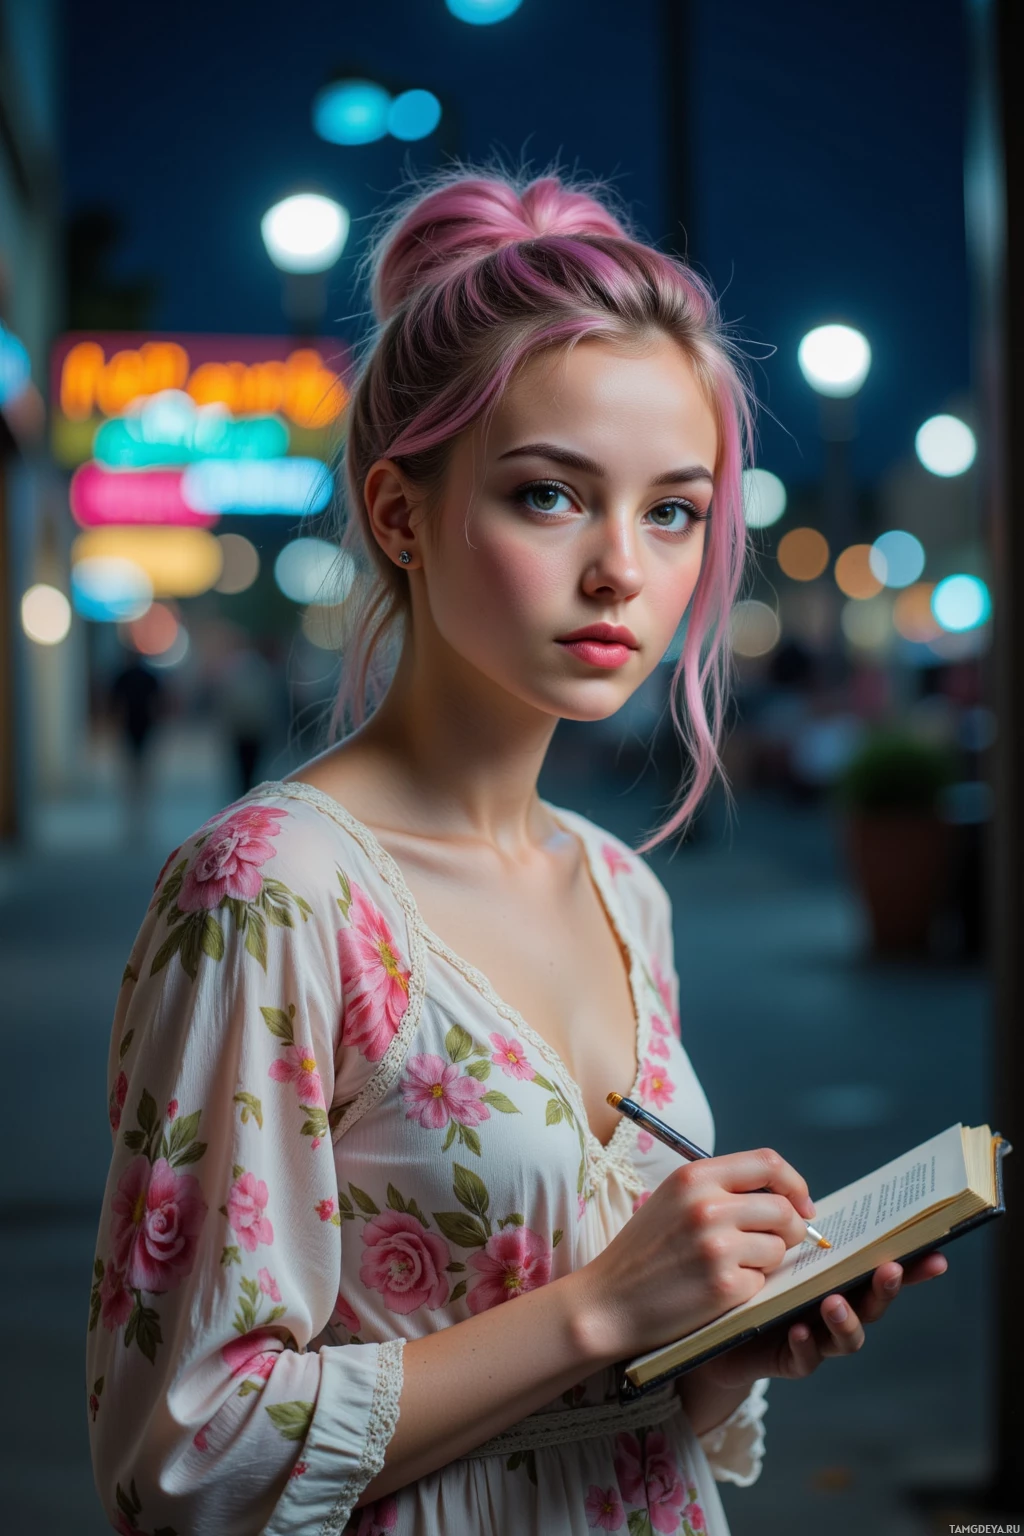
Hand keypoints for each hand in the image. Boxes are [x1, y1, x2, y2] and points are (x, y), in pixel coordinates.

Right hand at [581, 1147, 813, 1362]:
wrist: (608, 1302)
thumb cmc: (645, 1251)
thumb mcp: (674, 1200)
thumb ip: (722, 1190)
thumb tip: (784, 1197)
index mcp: (694, 1176)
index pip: (767, 1163)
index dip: (794, 1182)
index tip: (801, 1203)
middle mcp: (707, 1206)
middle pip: (783, 1208)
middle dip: (792, 1228)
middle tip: (781, 1243)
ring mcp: (717, 1246)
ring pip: (778, 1247)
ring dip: (768, 1260)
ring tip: (735, 1266)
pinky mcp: (724, 1285)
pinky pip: (763, 1281)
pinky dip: (750, 1287)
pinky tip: (719, 1290)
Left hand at [696, 1250, 949, 1392]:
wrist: (717, 1325)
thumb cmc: (753, 1279)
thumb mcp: (776, 1250)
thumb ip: (796, 1230)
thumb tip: (809, 1202)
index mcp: (836, 1279)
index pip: (878, 1269)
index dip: (912, 1266)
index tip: (935, 1254)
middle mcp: (835, 1310)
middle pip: (871, 1303)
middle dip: (884, 1289)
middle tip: (890, 1269)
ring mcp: (817, 1338)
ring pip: (845, 1337)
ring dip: (846, 1320)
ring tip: (834, 1302)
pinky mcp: (788, 1360)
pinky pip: (804, 1358)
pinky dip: (806, 1346)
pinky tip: (799, 1331)